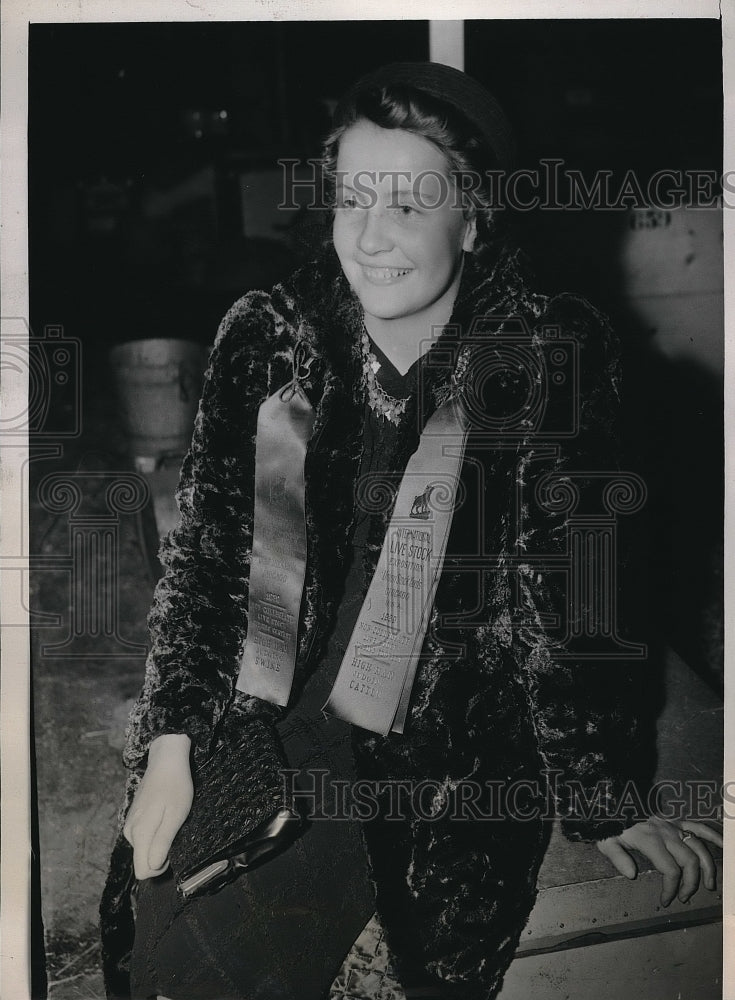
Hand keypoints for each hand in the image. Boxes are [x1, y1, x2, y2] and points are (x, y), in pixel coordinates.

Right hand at [123, 733, 193, 879]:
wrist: (166, 761)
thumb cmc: (175, 787)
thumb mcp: (175, 816)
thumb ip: (162, 842)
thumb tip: (152, 867)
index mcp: (139, 833)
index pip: (143, 871)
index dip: (161, 867)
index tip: (173, 849)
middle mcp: (130, 831)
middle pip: (142, 861)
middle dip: (160, 855)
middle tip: (175, 833)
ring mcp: (130, 823)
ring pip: (143, 848)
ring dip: (158, 842)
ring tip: (170, 821)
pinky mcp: (133, 817)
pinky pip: (142, 837)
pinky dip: (154, 832)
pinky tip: (164, 816)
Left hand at [596, 816, 722, 906]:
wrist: (615, 802)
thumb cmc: (610, 824)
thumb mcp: (606, 841)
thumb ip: (617, 857)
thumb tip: (631, 874)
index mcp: (650, 840)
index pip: (670, 870)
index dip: (671, 889)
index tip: (666, 900)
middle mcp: (666, 833)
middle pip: (689, 861)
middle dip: (691, 883)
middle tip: (684, 897)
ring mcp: (673, 825)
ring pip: (698, 848)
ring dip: (707, 868)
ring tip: (708, 885)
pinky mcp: (676, 820)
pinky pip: (698, 826)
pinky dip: (713, 836)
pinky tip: (724, 846)